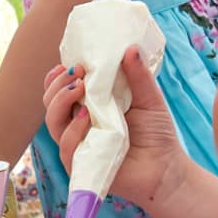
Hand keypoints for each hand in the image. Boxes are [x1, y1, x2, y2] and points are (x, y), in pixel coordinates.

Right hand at [44, 48, 186, 209]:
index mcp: (89, 106)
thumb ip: (138, 75)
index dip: (57, 77)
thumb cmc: (157, 134)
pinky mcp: (81, 164)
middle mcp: (78, 124)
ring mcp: (78, 144)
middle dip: (58, 85)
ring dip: (61, 102)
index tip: (69, 64)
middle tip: (78, 73)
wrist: (167, 169)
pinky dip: (73, 131)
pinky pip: (66, 147)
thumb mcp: (149, 99)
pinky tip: (85, 118)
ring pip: (53, 121)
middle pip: (50, 102)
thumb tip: (130, 47)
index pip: (60, 90)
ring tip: (79, 89)